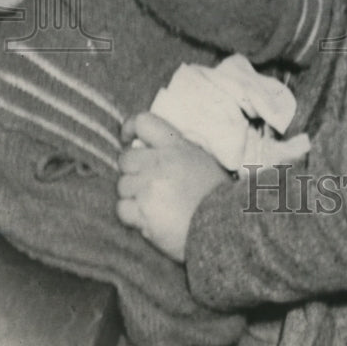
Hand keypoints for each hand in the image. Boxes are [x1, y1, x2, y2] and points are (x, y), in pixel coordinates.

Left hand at [116, 113, 231, 261]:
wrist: (224, 223)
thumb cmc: (216, 193)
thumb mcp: (202, 158)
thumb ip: (177, 150)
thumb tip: (150, 148)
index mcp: (176, 145)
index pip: (143, 122)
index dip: (130, 128)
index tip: (128, 138)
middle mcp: (160, 163)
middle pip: (125, 158)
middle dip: (131, 170)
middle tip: (145, 181)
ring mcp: (149, 187)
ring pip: (122, 185)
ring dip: (133, 195)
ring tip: (153, 203)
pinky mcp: (143, 213)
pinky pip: (122, 209)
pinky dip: (131, 215)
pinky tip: (148, 218)